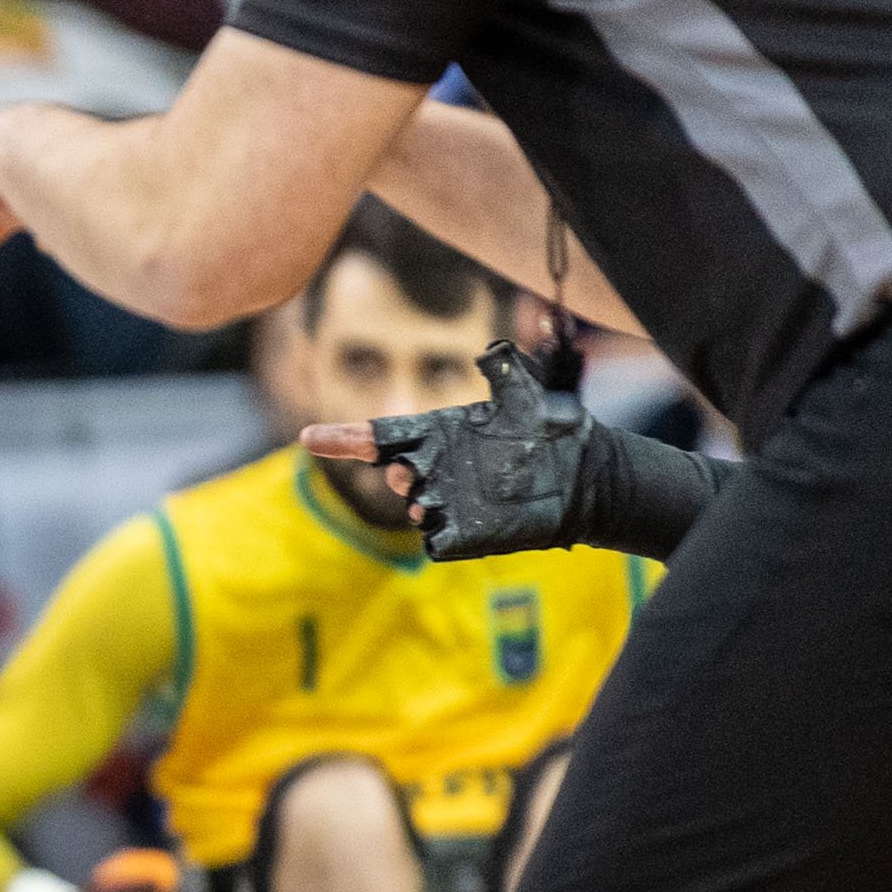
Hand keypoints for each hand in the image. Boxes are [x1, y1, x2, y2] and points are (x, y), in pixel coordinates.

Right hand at [297, 340, 588, 561]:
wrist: (581, 476)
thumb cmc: (550, 430)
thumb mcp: (527, 396)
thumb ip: (506, 372)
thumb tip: (494, 351)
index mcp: (438, 434)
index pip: (380, 435)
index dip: (344, 438)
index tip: (310, 438)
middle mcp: (436, 469)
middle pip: (395, 470)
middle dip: (395, 471)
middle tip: (406, 472)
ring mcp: (448, 502)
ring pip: (413, 507)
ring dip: (416, 504)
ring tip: (428, 501)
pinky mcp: (465, 533)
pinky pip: (437, 540)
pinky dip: (437, 535)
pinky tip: (452, 525)